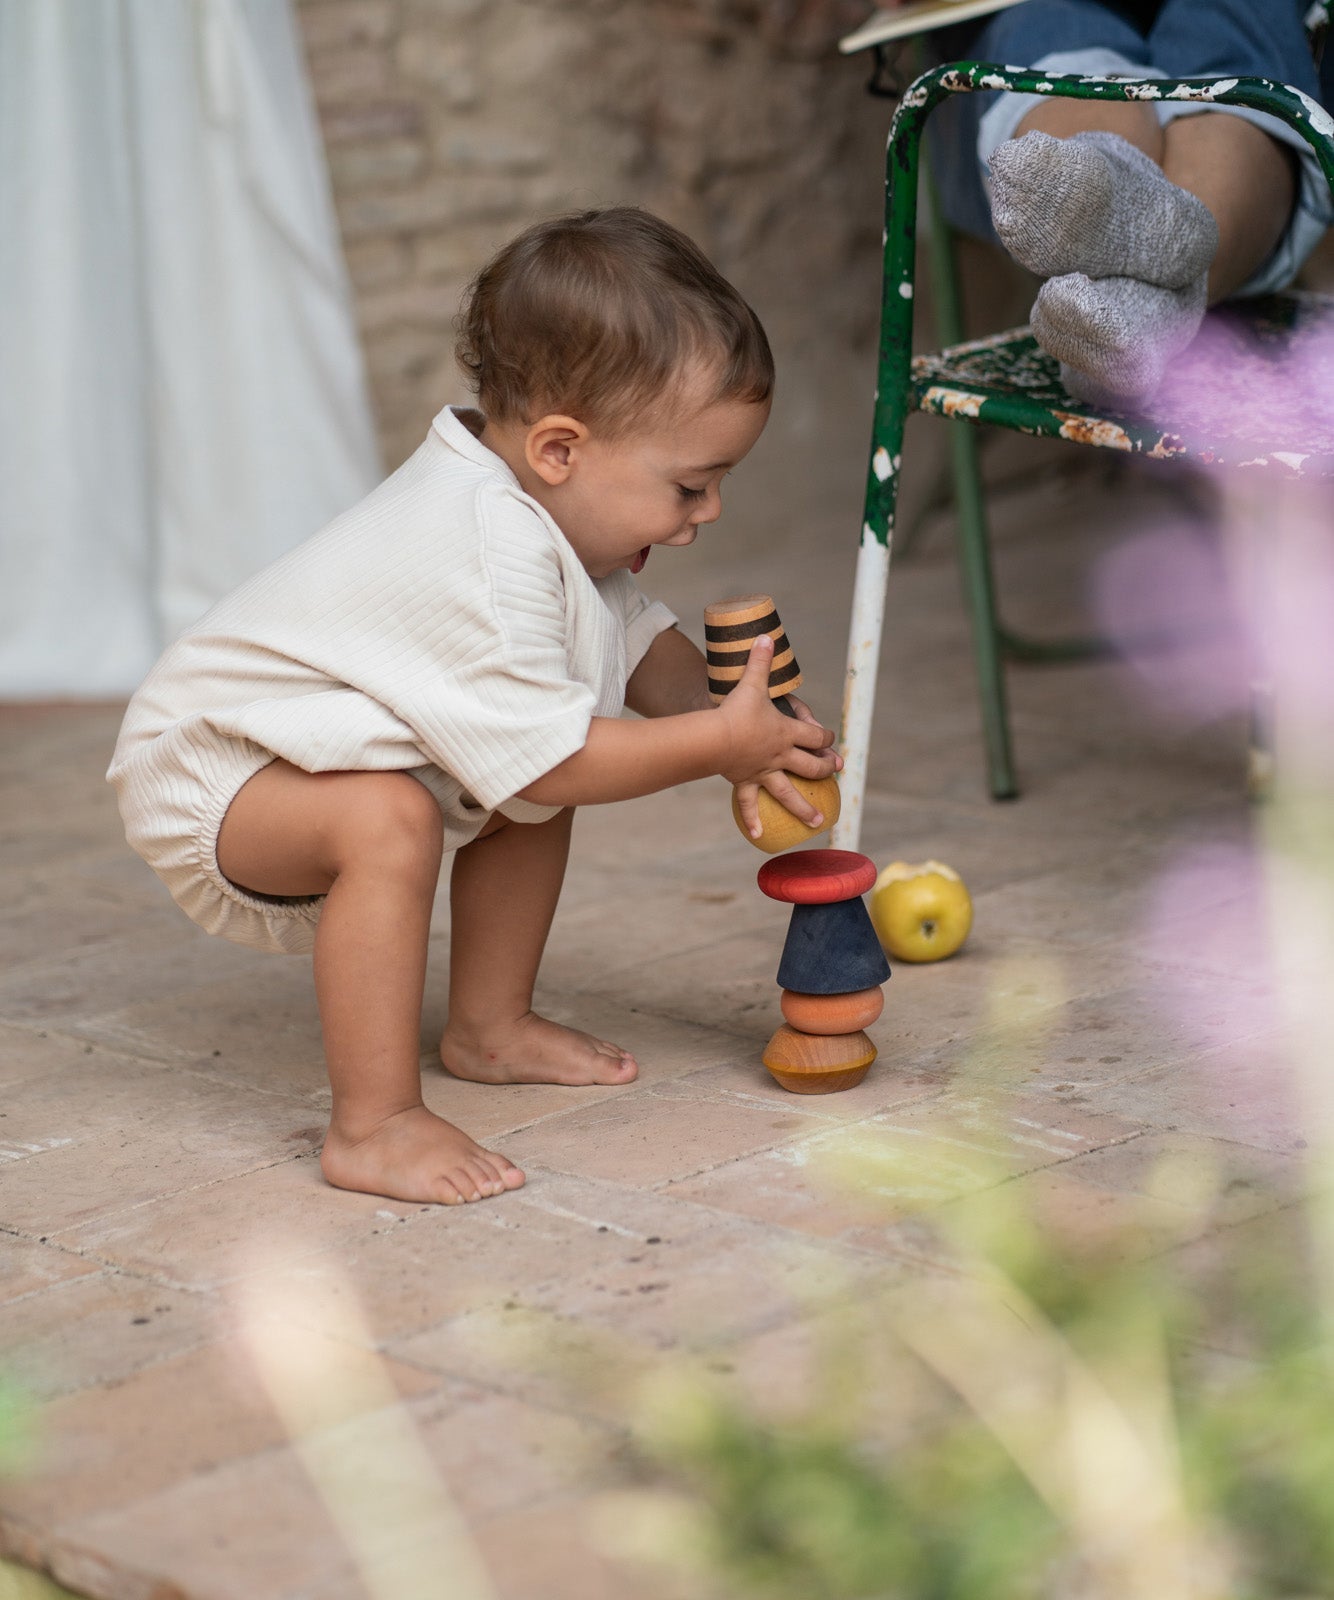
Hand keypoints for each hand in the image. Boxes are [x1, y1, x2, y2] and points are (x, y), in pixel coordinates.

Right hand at [718, 637, 841, 834]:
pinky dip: (752, 819)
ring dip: (804, 806)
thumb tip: (765, 637)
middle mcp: (780, 755)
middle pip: (810, 765)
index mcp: (786, 732)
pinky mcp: (745, 781)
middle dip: (824, 768)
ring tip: (818, 821)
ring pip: (789, 792)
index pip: (813, 733)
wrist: (715, 738)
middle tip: (835, 772)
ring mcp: (764, 772)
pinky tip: (759, 835)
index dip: (824, 734)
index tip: (830, 737)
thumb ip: (759, 662)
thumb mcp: (750, 684)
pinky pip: (749, 803)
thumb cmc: (735, 711)